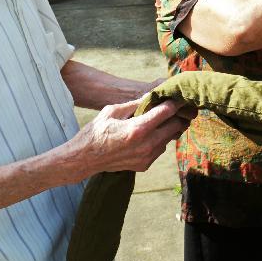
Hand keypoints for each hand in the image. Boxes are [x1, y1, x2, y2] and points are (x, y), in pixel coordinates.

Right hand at [71, 97, 192, 176]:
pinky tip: (148, 135)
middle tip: (173, 108)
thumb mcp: (113, 111)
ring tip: (159, 120)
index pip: (167, 111)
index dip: (174, 102)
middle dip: (176, 115)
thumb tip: (152, 95)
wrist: (84, 159)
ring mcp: (147, 157)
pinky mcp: (145, 165)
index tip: (176, 97)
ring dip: (168, 129)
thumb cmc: (97, 131)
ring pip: (170, 138)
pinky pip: (160, 149)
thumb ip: (135, 103)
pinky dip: (159, 140)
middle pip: (176, 126)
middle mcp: (146, 145)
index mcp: (138, 128)